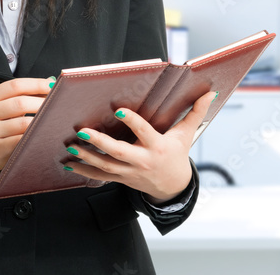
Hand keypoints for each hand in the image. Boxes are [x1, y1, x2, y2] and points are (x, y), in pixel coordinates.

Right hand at [0, 77, 53, 188]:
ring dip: (41, 122)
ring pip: (23, 124)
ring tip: (52, 120)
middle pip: (20, 103)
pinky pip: (21, 141)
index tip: (53, 85)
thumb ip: (21, 96)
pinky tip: (42, 135)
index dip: (37, 84)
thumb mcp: (0, 107)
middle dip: (42, 103)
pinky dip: (34, 137)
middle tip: (57, 106)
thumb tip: (50, 84)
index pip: (15, 85)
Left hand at [63, 90, 217, 202]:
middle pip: (119, 153)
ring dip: (86, 157)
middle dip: (99, 143)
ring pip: (106, 166)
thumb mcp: (186, 134)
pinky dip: (84, 171)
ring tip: (71, 147)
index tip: (118, 111)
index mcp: (157, 147)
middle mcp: (142, 161)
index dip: (132, 122)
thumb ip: (196, 113)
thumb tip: (210, 93)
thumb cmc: (177, 154)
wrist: (173, 186)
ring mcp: (130, 172)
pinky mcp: (121, 178)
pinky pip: (100, 177)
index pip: (144, 133)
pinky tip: (69, 164)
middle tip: (82, 131)